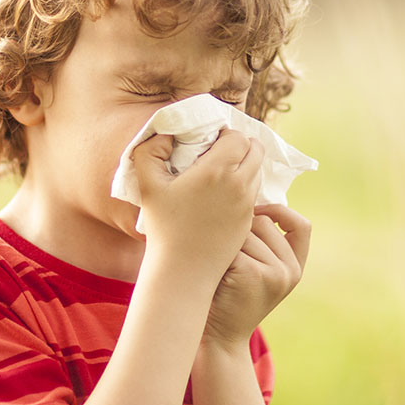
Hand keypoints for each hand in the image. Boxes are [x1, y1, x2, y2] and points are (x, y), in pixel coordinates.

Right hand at [132, 130, 263, 277]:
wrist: (183, 270)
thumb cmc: (163, 226)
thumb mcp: (147, 184)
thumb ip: (150, 150)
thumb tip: (166, 134)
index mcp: (218, 170)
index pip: (238, 137)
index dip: (225, 134)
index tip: (208, 141)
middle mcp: (239, 185)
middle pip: (256, 150)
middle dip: (241, 145)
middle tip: (219, 151)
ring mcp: (247, 204)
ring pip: (257, 171)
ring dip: (244, 165)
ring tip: (220, 172)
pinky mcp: (249, 221)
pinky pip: (254, 193)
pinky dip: (244, 186)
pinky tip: (222, 193)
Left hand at [202, 204, 310, 350]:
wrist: (218, 338)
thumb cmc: (228, 297)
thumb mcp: (256, 271)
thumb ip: (263, 243)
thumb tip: (247, 197)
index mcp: (295, 267)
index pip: (302, 226)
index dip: (280, 212)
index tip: (256, 211)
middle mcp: (291, 270)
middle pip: (264, 221)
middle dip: (239, 230)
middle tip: (222, 256)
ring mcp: (276, 273)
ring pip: (245, 230)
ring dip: (225, 242)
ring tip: (217, 267)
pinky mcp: (254, 273)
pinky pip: (232, 243)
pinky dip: (217, 252)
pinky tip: (212, 272)